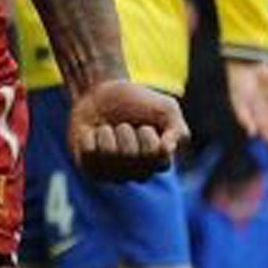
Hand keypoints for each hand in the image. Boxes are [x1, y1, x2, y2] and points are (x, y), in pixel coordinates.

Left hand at [67, 80, 186, 181]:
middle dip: (126, 131)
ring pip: (109, 154)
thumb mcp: (166, 108)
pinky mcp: (90, 168)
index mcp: (158, 163)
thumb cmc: (137, 103)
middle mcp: (136, 173)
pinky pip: (90, 152)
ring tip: (108, 128)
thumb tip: (167, 149)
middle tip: (124, 125)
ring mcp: (112, 174)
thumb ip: (178, 129)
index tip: (145, 126)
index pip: (158, 158)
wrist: (102, 93)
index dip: (149, 137)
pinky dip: (90, 134)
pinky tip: (93, 134)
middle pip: (132, 156)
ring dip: (108, 132)